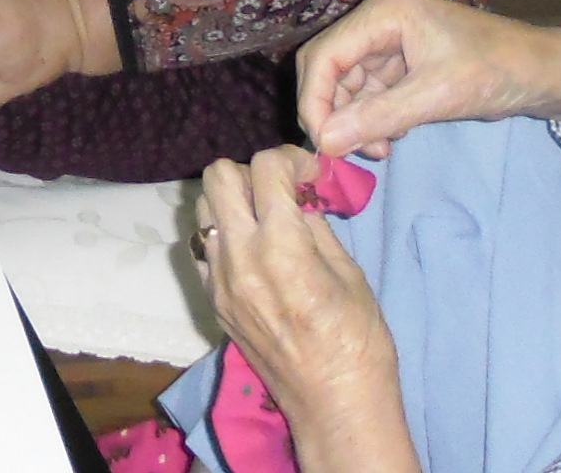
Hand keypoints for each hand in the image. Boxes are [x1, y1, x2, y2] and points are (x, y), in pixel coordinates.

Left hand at [198, 148, 416, 472]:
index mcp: (281, 246)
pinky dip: (222, 234)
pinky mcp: (212, 300)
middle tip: (281, 190)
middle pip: (218, 176)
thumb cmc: (358, 341)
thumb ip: (316, 227)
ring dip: (231, 201)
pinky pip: (201, 246)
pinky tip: (251, 249)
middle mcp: (239, 257)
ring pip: (202, 208)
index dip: (291, 158)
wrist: (334, 403)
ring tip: (264, 218)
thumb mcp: (350, 273)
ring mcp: (218, 280)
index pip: (265, 168)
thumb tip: (299, 197)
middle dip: (251, 171)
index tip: (311, 172)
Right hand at [297, 0, 560, 157]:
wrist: (548, 74)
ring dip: (355, 119)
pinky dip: (373, 117)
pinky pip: (371, 90)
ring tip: (379, 150)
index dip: (315, 101)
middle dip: (333, 112)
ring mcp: (392, 38)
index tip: (322, 144)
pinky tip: (391, 138)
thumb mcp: (436, 96)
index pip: (325, 55)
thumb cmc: (498, 73)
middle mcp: (380, 18)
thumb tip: (323, 143)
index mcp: (385, 11)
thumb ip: (377, 118)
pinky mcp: (405, 59)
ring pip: (348, 83)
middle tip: (345, 152)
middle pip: (330, 67)